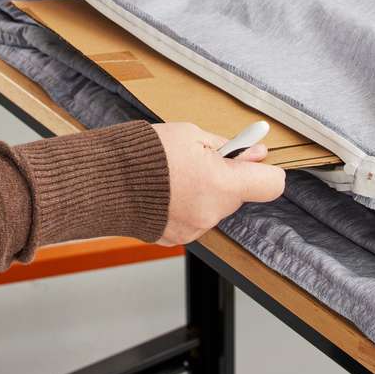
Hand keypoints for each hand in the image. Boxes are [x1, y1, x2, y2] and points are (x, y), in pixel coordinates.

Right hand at [151, 123, 285, 245]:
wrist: (102, 183)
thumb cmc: (143, 155)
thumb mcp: (191, 135)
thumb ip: (228, 148)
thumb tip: (255, 153)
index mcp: (221, 184)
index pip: (272, 185)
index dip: (267, 170)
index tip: (254, 160)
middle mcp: (212, 213)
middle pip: (238, 195)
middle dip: (226, 177)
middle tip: (200, 159)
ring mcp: (194, 230)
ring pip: (215, 206)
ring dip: (205, 191)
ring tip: (174, 176)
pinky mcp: (178, 238)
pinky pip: (195, 218)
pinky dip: (186, 205)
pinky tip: (164, 192)